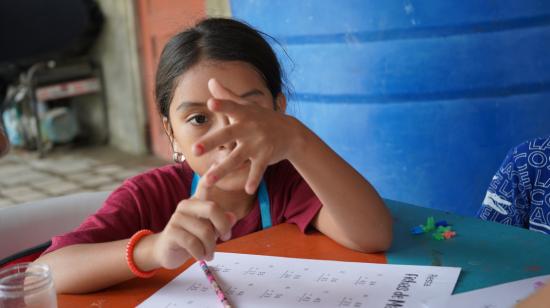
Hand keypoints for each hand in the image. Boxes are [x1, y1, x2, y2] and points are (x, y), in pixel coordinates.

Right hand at [152, 172, 236, 268]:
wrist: (167, 251)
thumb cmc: (191, 238)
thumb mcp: (209, 229)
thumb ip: (220, 222)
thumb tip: (232, 217)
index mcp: (197, 201)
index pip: (204, 184)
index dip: (212, 173)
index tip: (219, 161)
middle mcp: (187, 205)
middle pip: (212, 209)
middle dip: (223, 225)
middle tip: (226, 237)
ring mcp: (178, 217)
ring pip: (205, 231)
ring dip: (211, 246)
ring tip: (210, 253)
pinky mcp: (172, 231)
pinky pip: (193, 243)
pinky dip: (201, 253)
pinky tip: (201, 256)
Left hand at [193, 78, 300, 193]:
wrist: (291, 133)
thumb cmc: (263, 118)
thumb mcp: (247, 105)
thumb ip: (227, 96)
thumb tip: (211, 81)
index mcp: (244, 114)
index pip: (231, 108)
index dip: (222, 105)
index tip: (210, 103)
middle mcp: (249, 128)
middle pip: (228, 135)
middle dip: (212, 143)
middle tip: (195, 150)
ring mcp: (258, 143)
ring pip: (237, 158)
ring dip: (222, 170)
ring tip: (208, 180)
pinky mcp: (266, 157)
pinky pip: (257, 170)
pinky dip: (254, 179)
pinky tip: (247, 189)